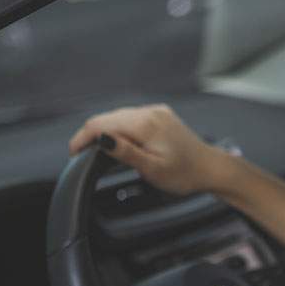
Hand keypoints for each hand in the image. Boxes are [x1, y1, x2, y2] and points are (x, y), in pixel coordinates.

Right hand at [68, 103, 226, 195]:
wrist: (211, 168)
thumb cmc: (185, 173)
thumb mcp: (152, 169)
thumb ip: (125, 153)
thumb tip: (101, 138)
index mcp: (146, 124)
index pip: (102, 123)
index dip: (82, 137)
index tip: (73, 152)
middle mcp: (150, 112)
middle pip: (108, 117)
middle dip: (91, 133)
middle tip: (80, 154)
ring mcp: (157, 112)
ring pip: (120, 116)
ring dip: (105, 129)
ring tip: (95, 149)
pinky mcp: (161, 115)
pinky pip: (133, 117)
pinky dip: (120, 127)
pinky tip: (119, 140)